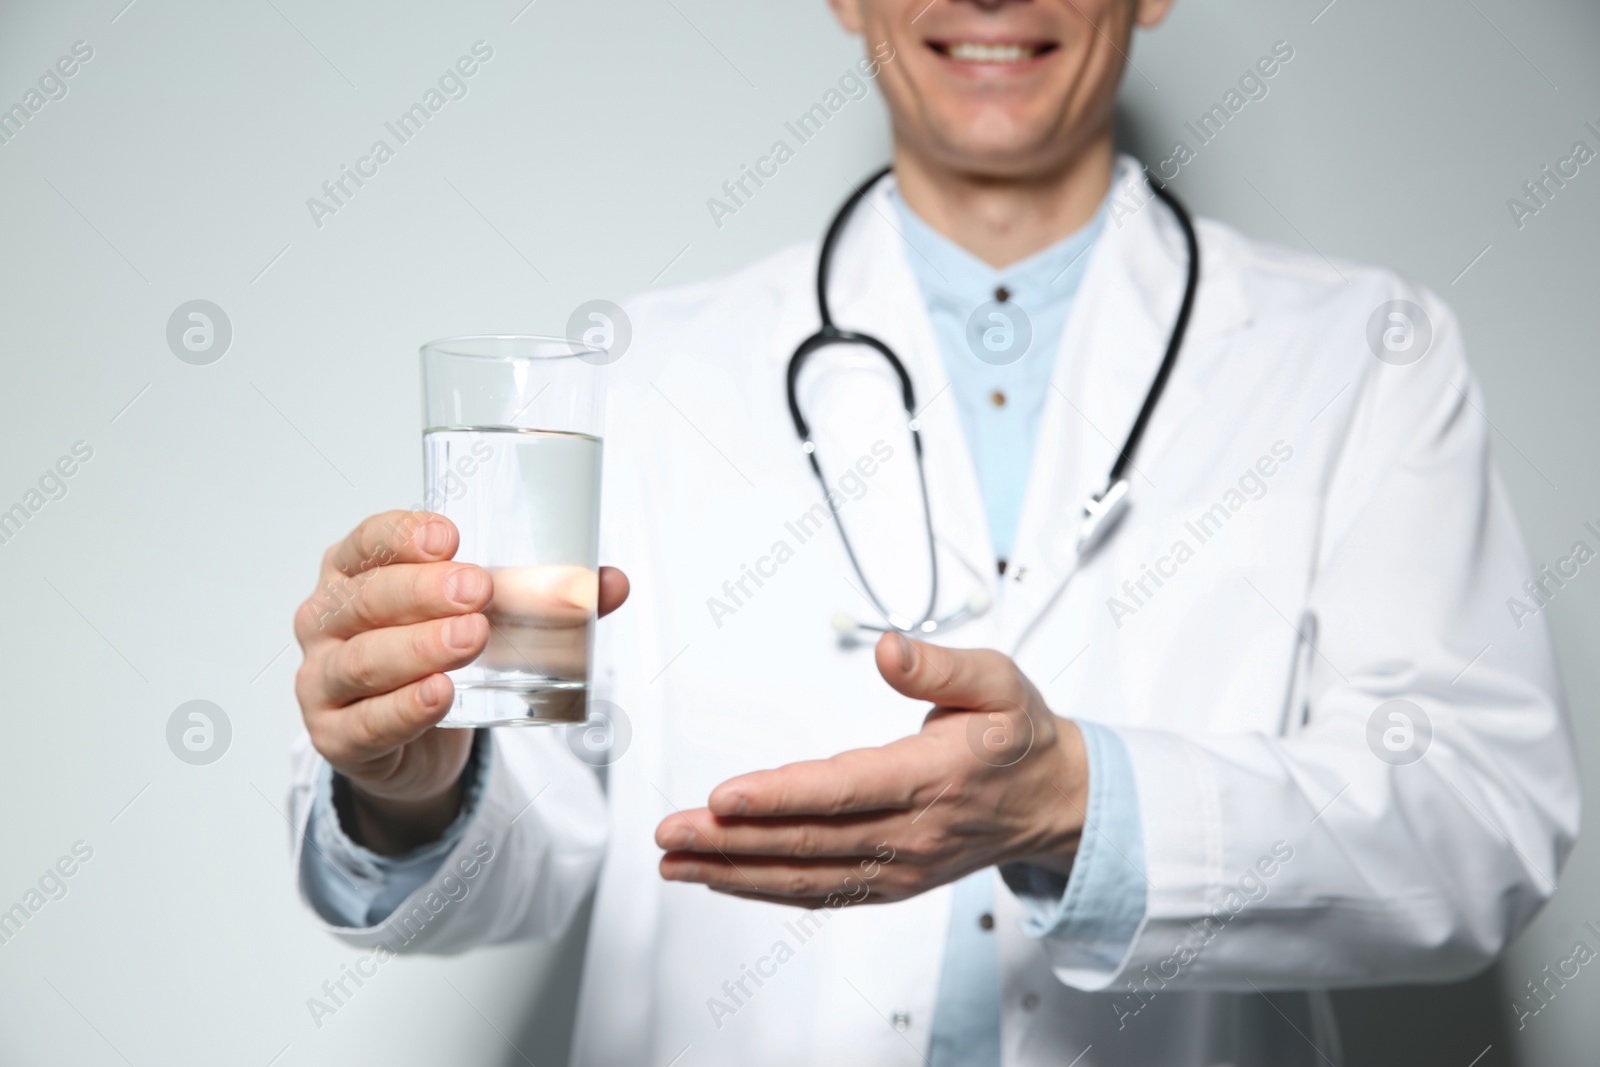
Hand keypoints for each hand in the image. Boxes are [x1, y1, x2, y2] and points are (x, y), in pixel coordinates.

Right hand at [295, 510, 629, 853]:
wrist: (416, 741)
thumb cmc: (440, 655)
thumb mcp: (482, 615)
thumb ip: (543, 596)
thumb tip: (611, 583)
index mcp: (354, 573)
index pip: (366, 543)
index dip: (401, 535)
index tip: (449, 536)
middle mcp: (326, 620)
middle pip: (363, 598)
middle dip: (421, 591)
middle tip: (477, 589)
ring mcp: (322, 679)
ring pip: (362, 660)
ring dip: (418, 647)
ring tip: (472, 638)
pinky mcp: (335, 736)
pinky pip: (367, 722)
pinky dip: (404, 708)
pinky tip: (440, 694)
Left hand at [654, 633, 1088, 906]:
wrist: (1055, 802)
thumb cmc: (1019, 737)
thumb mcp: (999, 683)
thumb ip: (941, 665)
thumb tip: (888, 649)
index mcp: (934, 777)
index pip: (844, 790)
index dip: (779, 796)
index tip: (723, 795)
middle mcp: (913, 832)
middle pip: (809, 840)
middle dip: (731, 839)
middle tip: (670, 831)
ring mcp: (901, 866)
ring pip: (806, 875)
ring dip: (733, 871)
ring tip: (675, 860)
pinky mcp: (891, 884)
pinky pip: (820, 892)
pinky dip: (764, 888)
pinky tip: (721, 877)